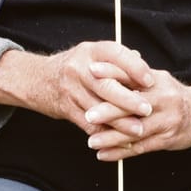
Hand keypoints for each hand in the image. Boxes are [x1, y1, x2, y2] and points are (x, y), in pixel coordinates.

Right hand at [0, 41, 153, 133]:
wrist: (39, 79)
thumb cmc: (77, 66)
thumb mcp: (95, 55)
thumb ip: (119, 60)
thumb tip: (145, 68)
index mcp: (91, 50)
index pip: (116, 55)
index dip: (135, 68)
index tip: (151, 81)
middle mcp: (79, 68)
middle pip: (106, 85)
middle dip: (129, 100)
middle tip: (148, 110)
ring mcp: (71, 89)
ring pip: (99, 109)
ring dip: (120, 123)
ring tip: (138, 130)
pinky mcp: (66, 108)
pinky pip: (88, 123)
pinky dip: (105, 133)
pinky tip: (119, 139)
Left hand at [87, 70, 190, 158]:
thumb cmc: (172, 96)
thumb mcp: (156, 80)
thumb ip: (132, 76)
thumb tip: (103, 66)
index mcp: (157, 81)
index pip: (132, 74)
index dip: (111, 72)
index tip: (91, 71)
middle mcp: (164, 99)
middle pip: (133, 104)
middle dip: (109, 111)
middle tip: (88, 115)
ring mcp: (167, 120)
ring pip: (136, 130)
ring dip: (112, 137)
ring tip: (92, 142)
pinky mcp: (168, 139)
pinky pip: (141, 147)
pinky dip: (121, 152)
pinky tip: (104, 155)